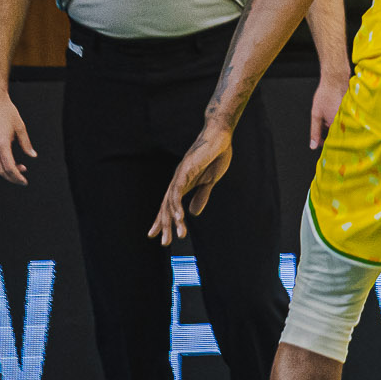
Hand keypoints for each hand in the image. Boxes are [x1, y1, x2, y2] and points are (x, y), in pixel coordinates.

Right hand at [0, 94, 36, 184]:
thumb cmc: (8, 112)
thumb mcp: (21, 127)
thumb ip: (26, 144)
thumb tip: (32, 156)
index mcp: (2, 144)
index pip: (9, 167)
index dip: (17, 177)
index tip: (25, 182)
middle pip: (1, 170)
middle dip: (12, 177)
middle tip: (23, 180)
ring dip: (7, 170)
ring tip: (21, 168)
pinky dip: (1, 163)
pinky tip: (11, 160)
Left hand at [148, 124, 234, 245]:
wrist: (221, 136)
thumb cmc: (217, 155)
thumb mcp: (210, 181)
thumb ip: (201, 195)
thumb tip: (193, 213)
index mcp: (183, 184)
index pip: (169, 205)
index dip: (164, 220)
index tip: (160, 236)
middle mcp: (177, 181)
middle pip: (166, 207)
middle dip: (165, 225)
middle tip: (165, 243)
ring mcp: (180, 176)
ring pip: (171, 202)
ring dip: (174, 220)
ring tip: (179, 235)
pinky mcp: (185, 171)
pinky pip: (177, 192)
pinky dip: (176, 205)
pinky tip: (179, 217)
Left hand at [309, 75, 344, 149]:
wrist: (336, 79)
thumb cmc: (325, 95)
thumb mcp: (316, 115)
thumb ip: (315, 131)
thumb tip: (313, 145)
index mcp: (336, 124)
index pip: (332, 139)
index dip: (325, 141)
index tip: (321, 141)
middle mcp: (346, 121)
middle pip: (337, 132)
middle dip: (330, 131)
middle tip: (324, 123)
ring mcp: (350, 115)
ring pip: (341, 124)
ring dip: (335, 122)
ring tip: (329, 112)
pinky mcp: (353, 110)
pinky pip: (346, 117)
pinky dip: (341, 116)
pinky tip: (335, 108)